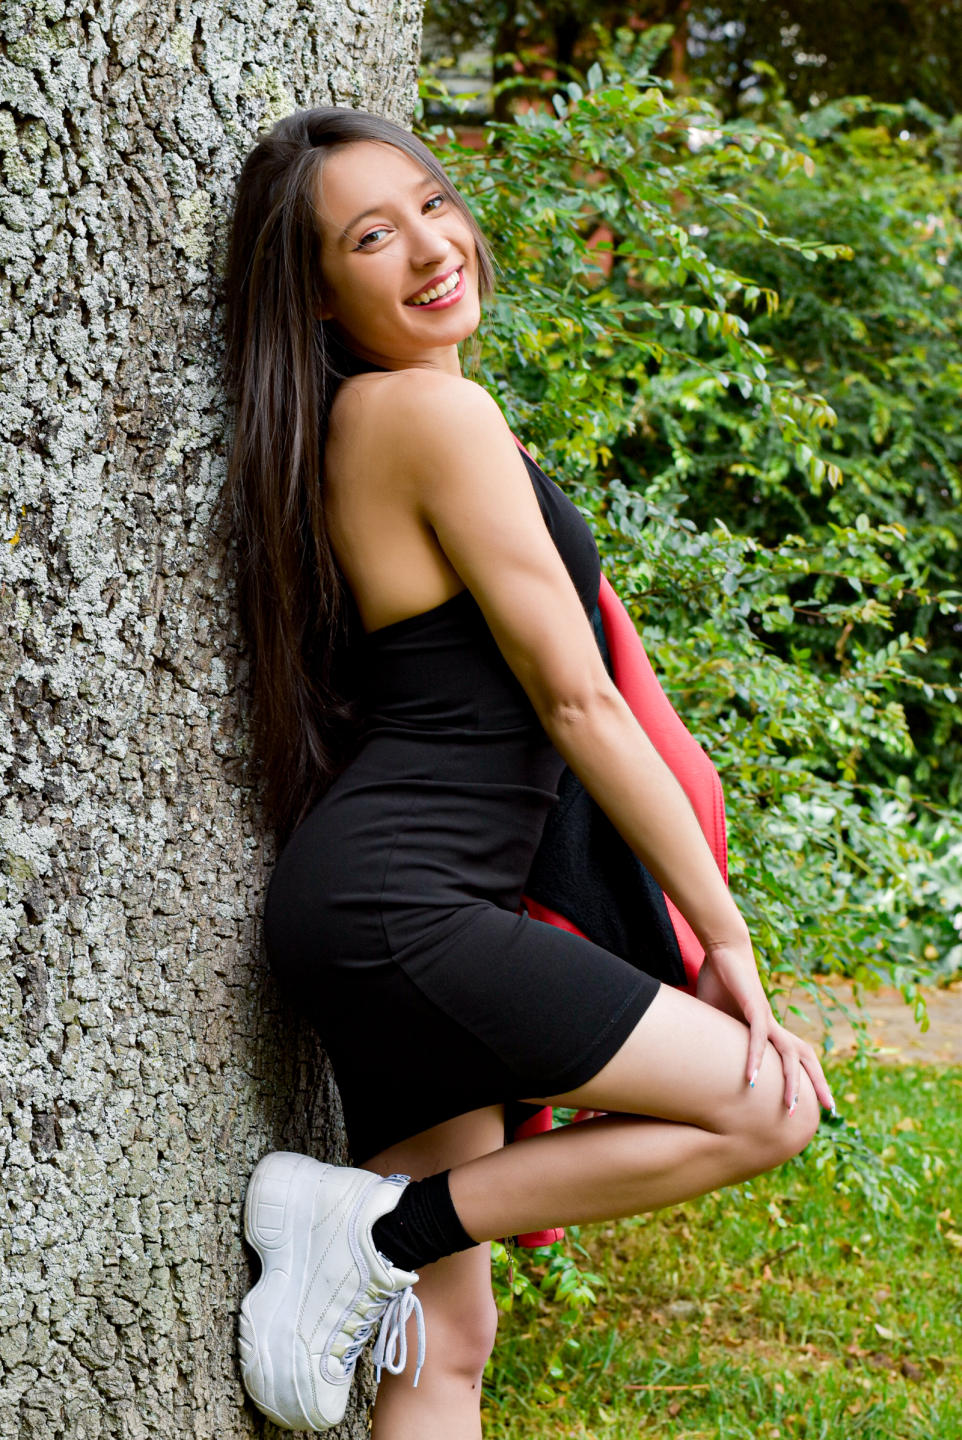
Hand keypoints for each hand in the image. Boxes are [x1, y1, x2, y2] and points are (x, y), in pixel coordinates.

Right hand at [698, 939, 834, 1114]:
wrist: (723, 950)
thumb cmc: (720, 983)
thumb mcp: (719, 1020)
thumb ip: (719, 1039)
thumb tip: (704, 1058)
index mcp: (770, 1029)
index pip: (797, 1057)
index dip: (810, 1078)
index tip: (819, 1102)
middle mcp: (774, 1025)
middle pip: (805, 1057)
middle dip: (819, 1083)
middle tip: (831, 1110)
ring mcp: (766, 1016)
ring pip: (788, 1053)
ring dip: (791, 1082)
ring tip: (789, 1107)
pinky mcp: (753, 1007)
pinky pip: (758, 1038)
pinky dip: (756, 1059)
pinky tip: (752, 1079)